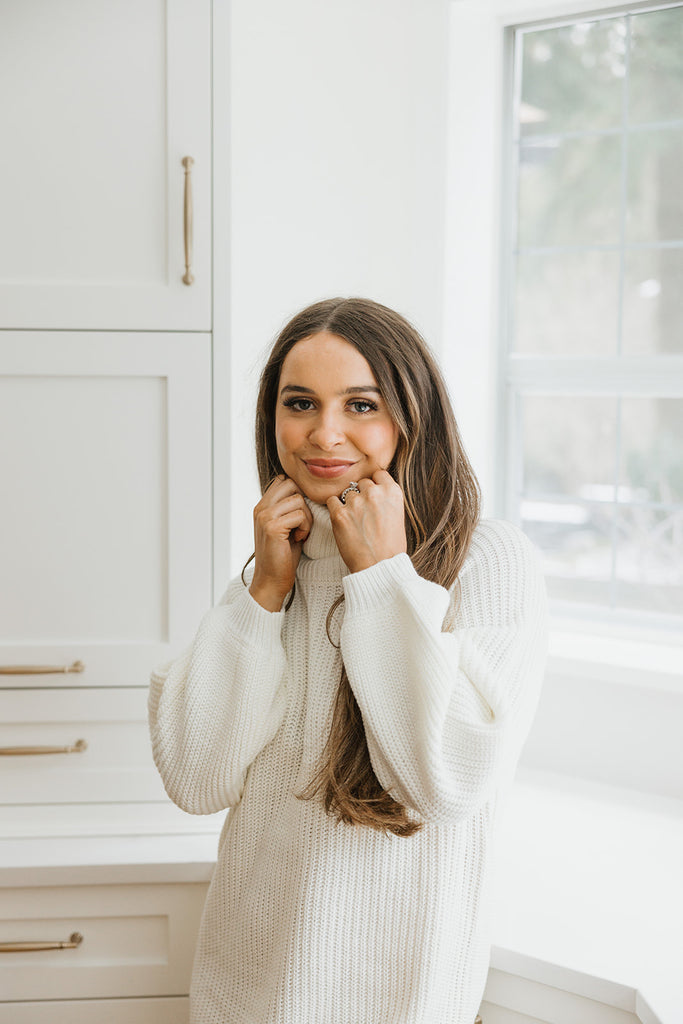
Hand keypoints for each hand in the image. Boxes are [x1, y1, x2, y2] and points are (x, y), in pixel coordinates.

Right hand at [249, 476, 312, 610]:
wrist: (271, 580)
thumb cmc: (282, 555)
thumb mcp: (285, 527)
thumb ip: (289, 508)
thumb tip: (306, 491)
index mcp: (262, 506)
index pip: (283, 480)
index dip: (297, 493)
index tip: (300, 514)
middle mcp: (260, 508)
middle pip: (291, 484)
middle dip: (303, 502)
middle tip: (302, 523)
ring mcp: (264, 517)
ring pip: (298, 500)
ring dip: (307, 517)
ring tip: (300, 533)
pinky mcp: (272, 527)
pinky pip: (300, 515)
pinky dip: (305, 527)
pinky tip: (299, 539)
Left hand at [326, 470, 406, 573]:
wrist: (379, 567)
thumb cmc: (390, 547)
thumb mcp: (397, 516)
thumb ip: (386, 499)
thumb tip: (373, 488)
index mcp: (392, 492)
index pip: (378, 473)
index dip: (374, 484)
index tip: (373, 496)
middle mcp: (375, 493)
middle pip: (362, 482)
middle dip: (361, 494)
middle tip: (363, 513)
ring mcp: (356, 502)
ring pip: (347, 492)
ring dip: (348, 503)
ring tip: (354, 522)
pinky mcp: (339, 514)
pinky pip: (331, 501)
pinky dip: (335, 509)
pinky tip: (342, 521)